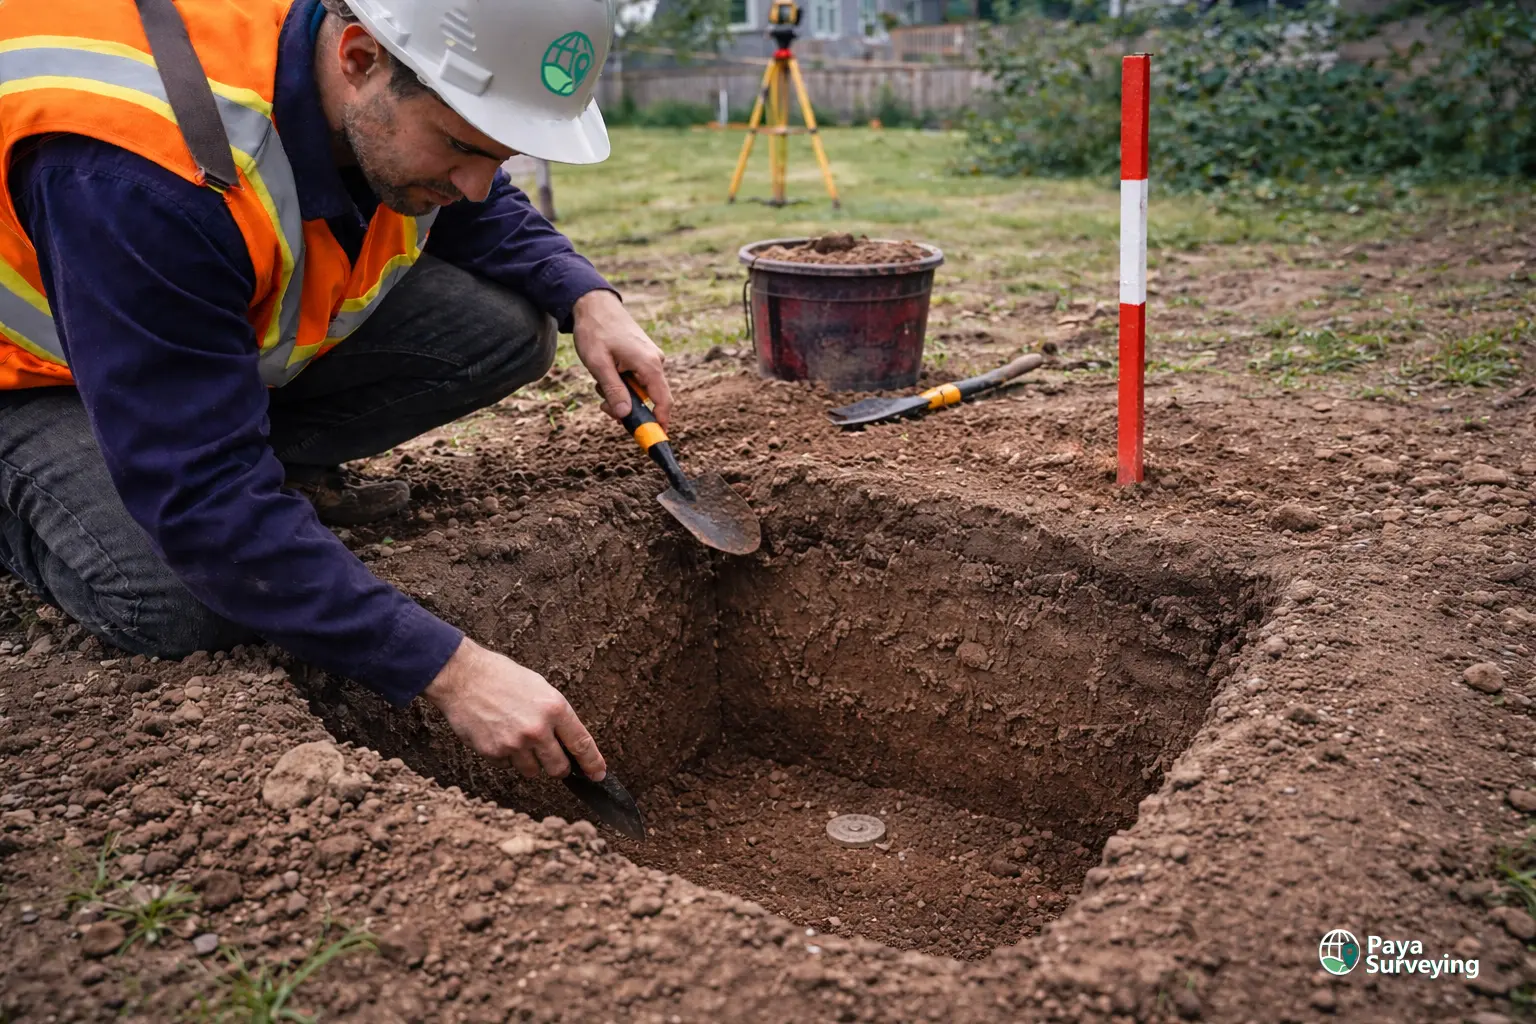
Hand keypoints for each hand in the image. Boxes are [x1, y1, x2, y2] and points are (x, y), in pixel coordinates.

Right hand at [422, 637, 605, 780]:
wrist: (463, 677)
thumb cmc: (502, 677)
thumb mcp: (540, 688)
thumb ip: (556, 716)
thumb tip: (569, 742)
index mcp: (555, 708)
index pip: (582, 744)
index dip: (593, 764)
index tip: (598, 775)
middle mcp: (538, 729)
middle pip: (559, 768)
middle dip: (559, 768)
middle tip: (553, 759)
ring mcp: (515, 743)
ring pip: (533, 771)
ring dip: (530, 762)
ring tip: (517, 738)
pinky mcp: (493, 752)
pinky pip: (507, 766)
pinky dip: (506, 756)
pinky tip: (498, 734)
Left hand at [571, 289, 672, 429]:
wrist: (594, 303)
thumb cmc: (595, 331)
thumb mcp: (599, 364)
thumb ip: (614, 391)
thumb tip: (625, 415)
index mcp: (649, 364)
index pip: (664, 402)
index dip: (660, 423)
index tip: (653, 439)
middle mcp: (656, 362)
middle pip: (650, 399)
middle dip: (628, 406)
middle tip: (603, 404)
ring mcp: (651, 358)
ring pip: (641, 389)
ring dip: (621, 392)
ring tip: (600, 378)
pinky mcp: (644, 356)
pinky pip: (637, 379)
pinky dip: (622, 382)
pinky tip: (607, 370)